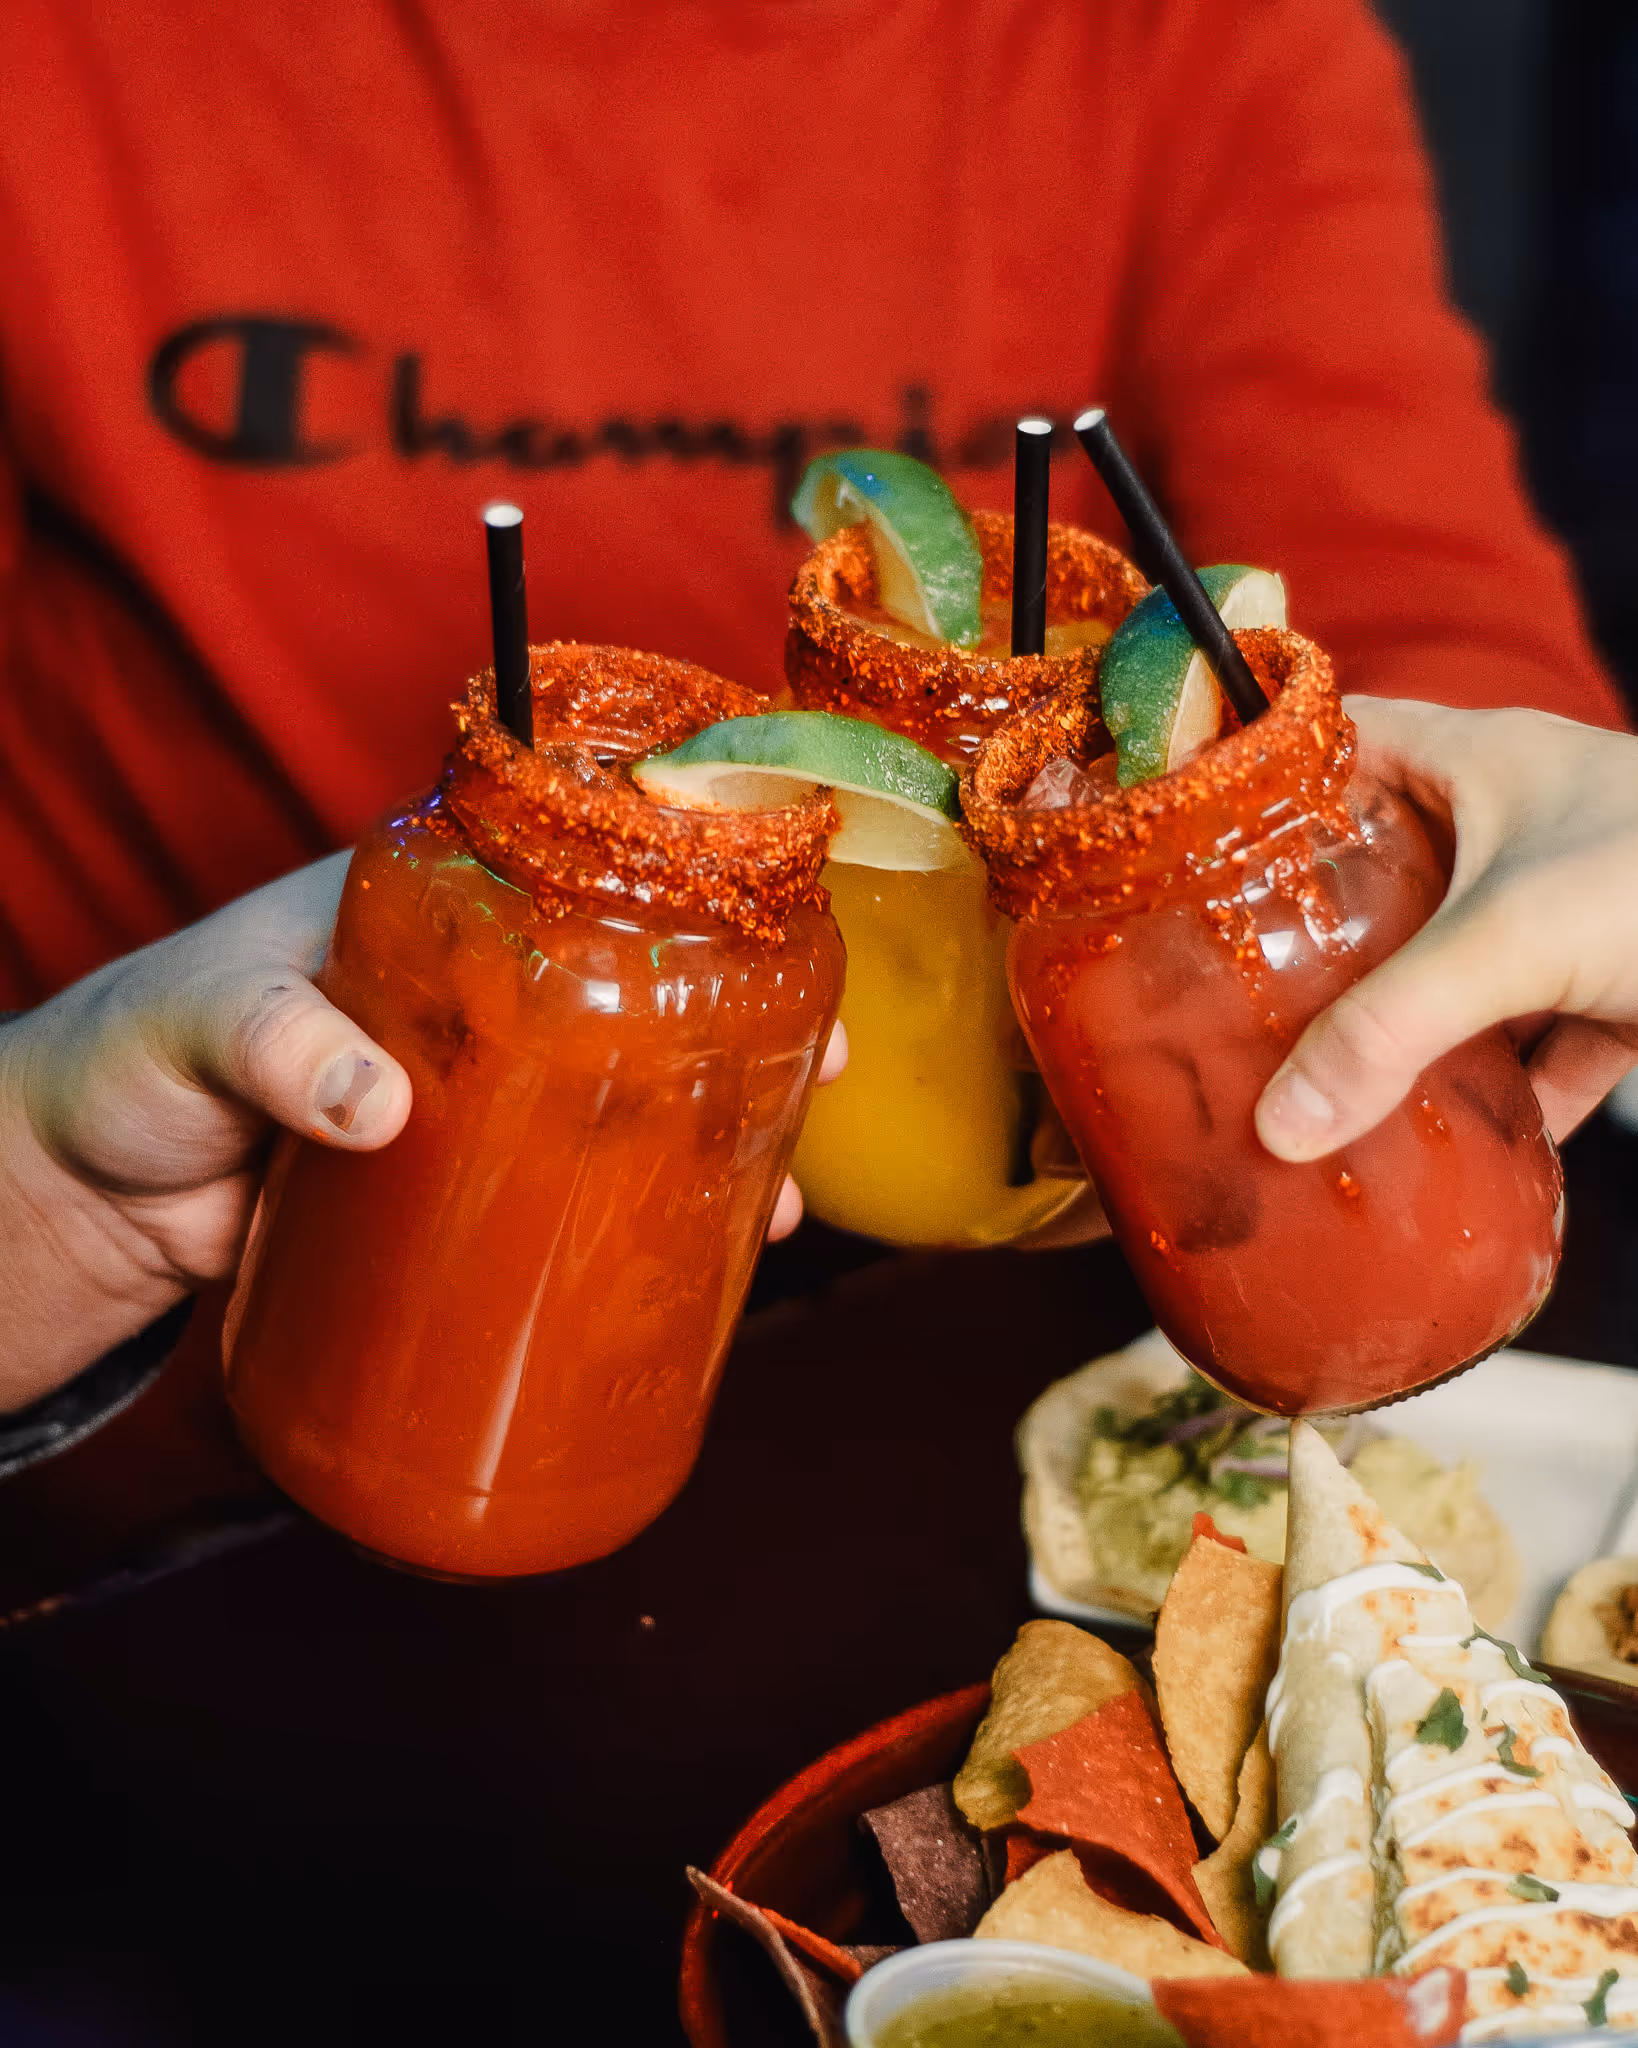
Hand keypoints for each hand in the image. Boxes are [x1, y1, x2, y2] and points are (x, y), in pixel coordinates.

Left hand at [0, 854, 846, 1402]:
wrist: (87, 1189)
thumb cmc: (134, 1057)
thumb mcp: (203, 1021)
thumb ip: (280, 1042)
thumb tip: (379, 1108)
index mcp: (437, 906)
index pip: (590, 869)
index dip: (700, 898)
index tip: (780, 941)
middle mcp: (482, 989)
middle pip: (645, 995)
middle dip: (747, 1034)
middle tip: (817, 1083)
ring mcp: (481, 1094)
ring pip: (624, 1101)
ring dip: (712, 1145)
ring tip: (778, 1201)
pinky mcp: (462, 1187)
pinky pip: (570, 1192)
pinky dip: (637, 1222)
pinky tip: (692, 1264)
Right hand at [1255, 698, 1637, 1161]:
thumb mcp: (1515, 940)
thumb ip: (1392, 1030)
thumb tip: (1280, 1126)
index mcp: (1481, 759)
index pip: (1338, 736)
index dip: (1259, 771)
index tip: (1179, 838)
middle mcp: (1517, 825)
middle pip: (1383, 867)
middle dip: (1311, 929)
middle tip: (1220, 984)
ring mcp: (1570, 910)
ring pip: (1455, 966)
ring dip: (1401, 1023)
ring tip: (1309, 1076)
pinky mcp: (1619, 988)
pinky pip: (1536, 1046)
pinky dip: (1501, 1096)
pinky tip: (1450, 1149)